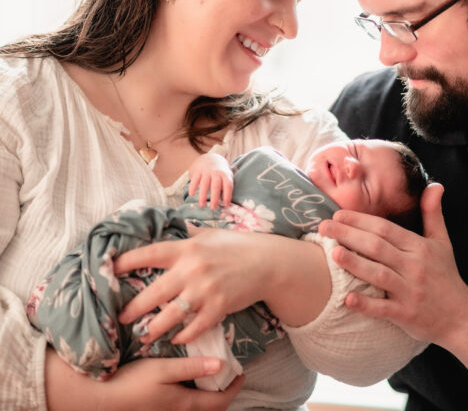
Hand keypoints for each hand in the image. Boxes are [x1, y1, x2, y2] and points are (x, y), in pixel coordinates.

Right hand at [46, 347, 243, 410]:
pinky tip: (186, 379)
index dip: (234, 388)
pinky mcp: (155, 410)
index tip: (242, 373)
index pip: (219, 402)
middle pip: (209, 408)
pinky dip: (192, 395)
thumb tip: (222, 365)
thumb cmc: (132, 382)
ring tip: (210, 373)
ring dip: (207, 394)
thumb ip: (192, 366)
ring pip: (195, 408)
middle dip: (223, 393)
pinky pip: (182, 407)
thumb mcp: (164, 369)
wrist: (99, 399)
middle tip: (228, 373)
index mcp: (184, 404)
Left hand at [114, 228, 268, 344]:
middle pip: (154, 293)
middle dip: (134, 308)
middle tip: (121, 317)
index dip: (127, 261)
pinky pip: (193, 328)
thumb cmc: (236, 245)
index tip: (109, 269)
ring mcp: (206, 290)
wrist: (266, 262)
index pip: (150, 253)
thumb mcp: (210, 234)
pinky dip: (182, 335)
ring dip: (153, 329)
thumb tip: (167, 223)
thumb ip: (187, 234)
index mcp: (188, 247)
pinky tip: (175, 337)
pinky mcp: (218, 308)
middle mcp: (193, 269)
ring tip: (143, 335)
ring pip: (170, 316)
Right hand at [188, 153, 233, 207]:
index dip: (228, 195)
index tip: (226, 204)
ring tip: (202, 205)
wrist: (210, 157)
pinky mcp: (198, 171)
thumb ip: (226, 186)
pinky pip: (195, 180)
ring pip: (204, 184)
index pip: (228, 185)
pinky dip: (193, 187)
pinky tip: (192, 194)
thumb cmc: (220, 171)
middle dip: (215, 197)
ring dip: (203, 195)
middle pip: (216, 186)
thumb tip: (226, 203)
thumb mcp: (226, 176)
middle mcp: (216, 172)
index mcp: (225, 174)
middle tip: (213, 207)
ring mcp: (206, 171)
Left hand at [319, 183, 467, 345]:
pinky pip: (384, 309)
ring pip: (379, 275)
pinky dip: (366, 305)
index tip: (338, 214)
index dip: (361, 220)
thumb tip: (435, 185)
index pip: (386, 229)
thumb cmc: (446, 276)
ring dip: (355, 263)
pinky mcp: (406, 315)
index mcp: (419, 247)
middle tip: (323, 227)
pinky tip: (346, 299)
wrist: (463, 318)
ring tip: (332, 253)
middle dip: (349, 235)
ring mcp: (410, 291)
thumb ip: (433, 213)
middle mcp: (414, 267)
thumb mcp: (442, 242)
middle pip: (378, 247)